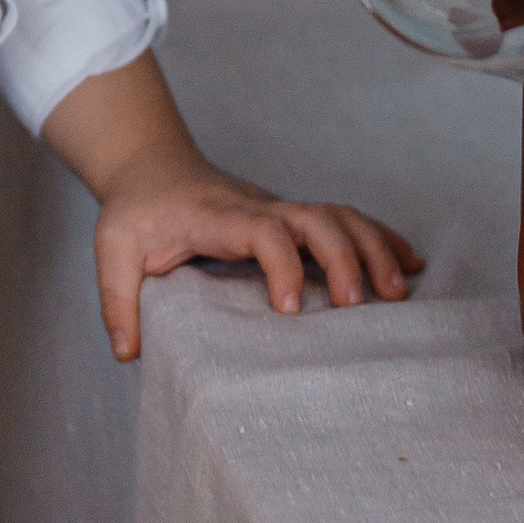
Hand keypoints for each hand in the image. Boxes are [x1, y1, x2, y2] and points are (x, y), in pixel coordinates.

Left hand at [91, 154, 421, 361]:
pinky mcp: (292, 218)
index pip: (261, 229)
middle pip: (315, 217)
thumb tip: (128, 354)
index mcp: (217, 216)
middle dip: (344, 256)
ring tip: (401, 291)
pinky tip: (411, 263)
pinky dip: (380, 238)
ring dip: (373, 247)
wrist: (153, 168)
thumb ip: (116, 300)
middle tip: (362, 306)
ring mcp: (280, 209)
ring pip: (338, 215)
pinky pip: (344, 221)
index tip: (290, 308)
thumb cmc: (136, 213)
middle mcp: (257, 207)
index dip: (282, 263)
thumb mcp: (112, 250)